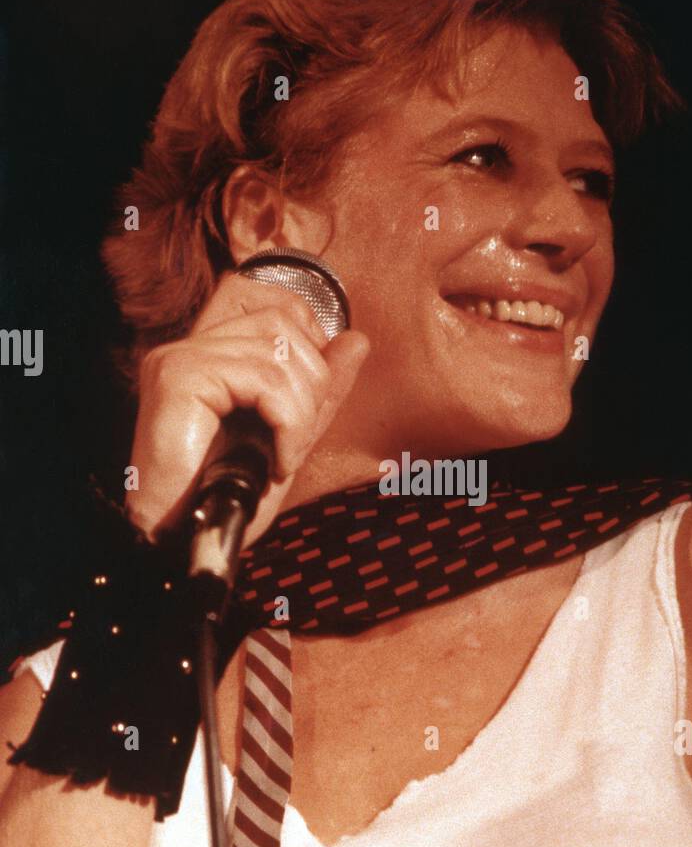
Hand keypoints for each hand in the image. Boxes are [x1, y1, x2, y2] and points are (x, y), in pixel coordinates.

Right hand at [126, 270, 369, 545]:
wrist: (181, 543)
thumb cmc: (225, 500)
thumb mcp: (288, 439)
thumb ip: (319, 391)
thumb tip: (356, 341)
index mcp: (212, 354)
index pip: (274, 303)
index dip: (310, 336)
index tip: (313, 397)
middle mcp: (191, 346)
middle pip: (284, 323)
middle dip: (312, 386)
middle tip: (295, 442)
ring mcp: (181, 358)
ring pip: (279, 352)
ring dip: (299, 414)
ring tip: (283, 457)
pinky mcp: (179, 377)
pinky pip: (263, 380)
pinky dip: (286, 425)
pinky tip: (275, 463)